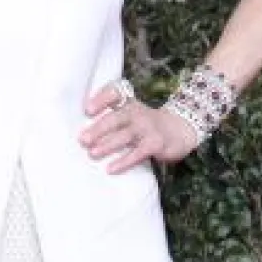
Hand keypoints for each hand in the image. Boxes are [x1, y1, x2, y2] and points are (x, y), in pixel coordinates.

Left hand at [79, 81, 198, 171]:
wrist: (180, 130)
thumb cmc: (146, 124)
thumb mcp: (130, 114)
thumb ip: (110, 119)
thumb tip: (81, 134)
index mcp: (128, 103)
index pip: (115, 93)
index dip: (101, 99)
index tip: (87, 110)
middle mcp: (137, 112)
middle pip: (117, 117)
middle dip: (99, 128)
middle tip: (82, 140)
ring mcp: (148, 128)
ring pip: (126, 135)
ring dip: (108, 144)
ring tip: (92, 153)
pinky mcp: (156, 143)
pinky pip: (138, 153)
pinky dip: (124, 161)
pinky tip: (111, 168)